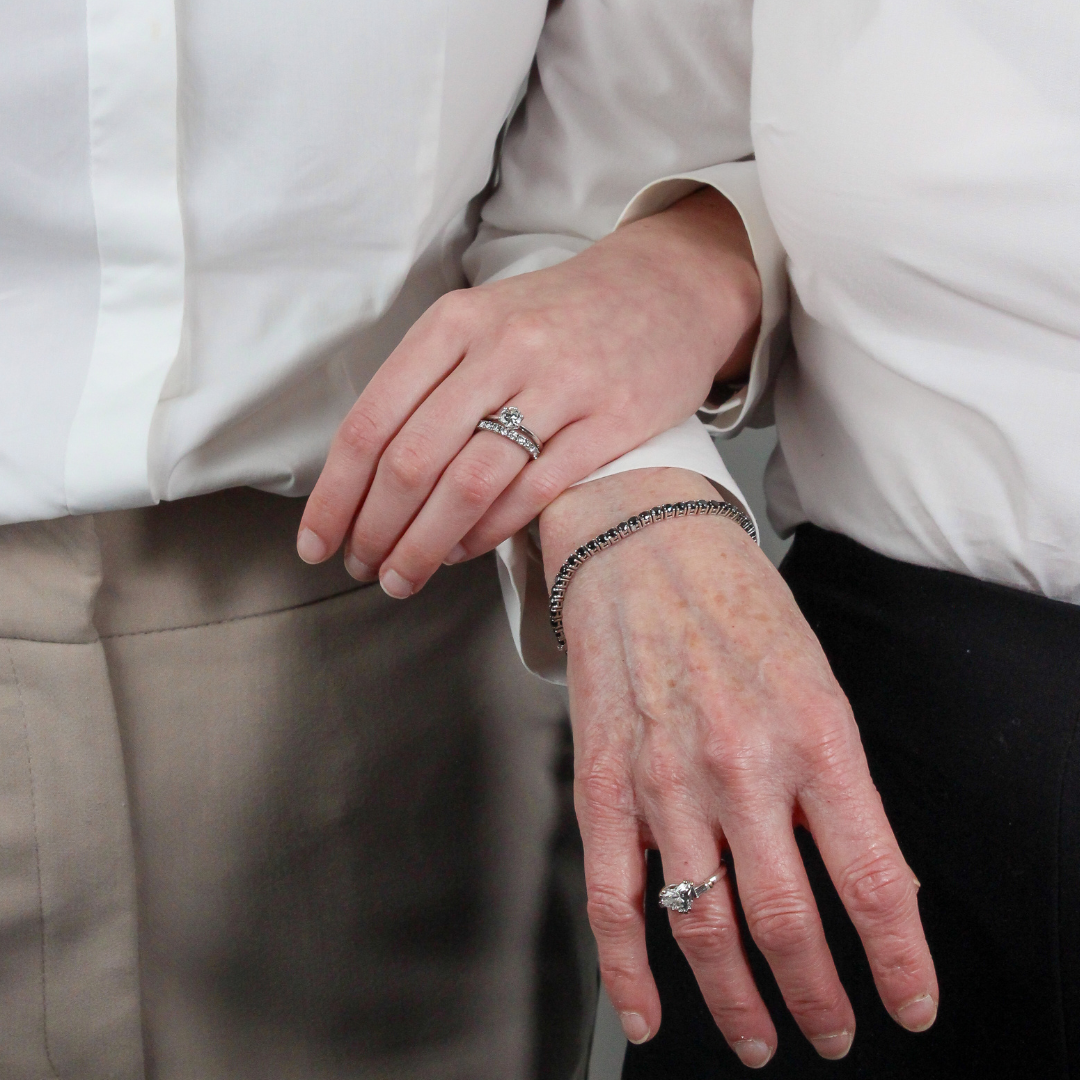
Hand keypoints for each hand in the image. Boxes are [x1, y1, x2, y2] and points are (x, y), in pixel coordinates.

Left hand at [295, 188, 759, 595]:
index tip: (316, 542)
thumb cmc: (560, 317)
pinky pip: (533, 493)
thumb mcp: (483, 323)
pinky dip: (488, 534)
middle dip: (373, 529)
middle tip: (361, 566)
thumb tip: (367, 478)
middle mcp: (502, 350)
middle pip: (411, 461)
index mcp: (455, 325)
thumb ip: (427, 386)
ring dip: (424, 545)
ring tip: (403, 576)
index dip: (334, 496)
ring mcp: (560, 386)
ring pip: (468, 485)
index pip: (370, 423)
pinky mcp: (611, 423)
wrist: (666, 289)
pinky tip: (464, 553)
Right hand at [539, 467, 937, 1068]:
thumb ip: (840, 781)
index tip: (910, 1004)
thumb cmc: (736, 602)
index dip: (898, 962)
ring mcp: (665, 779)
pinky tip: (646, 1014)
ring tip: (758, 1039)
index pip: (873, 879)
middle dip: (819, 998)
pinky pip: (614, 898)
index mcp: (814, 735)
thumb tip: (872, 878)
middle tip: (833, 1032)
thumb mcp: (817, 679)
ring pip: (702, 925)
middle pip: (787, 921)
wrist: (643, 543)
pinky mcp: (603, 782)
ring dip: (736, 1002)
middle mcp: (742, 766)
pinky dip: (629, 972)